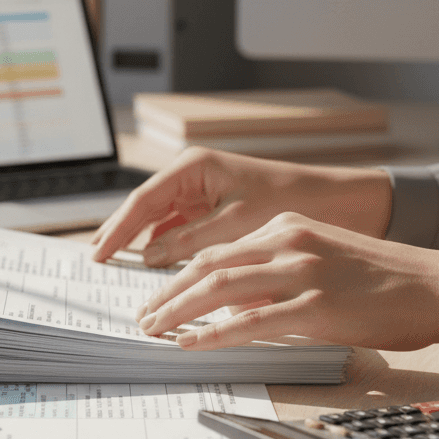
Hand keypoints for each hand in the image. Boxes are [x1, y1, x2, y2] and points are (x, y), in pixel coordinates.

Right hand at [91, 147, 392, 265]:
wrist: (342, 199)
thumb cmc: (292, 199)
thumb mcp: (238, 221)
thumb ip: (191, 239)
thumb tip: (151, 258)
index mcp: (195, 167)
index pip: (143, 200)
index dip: (117, 229)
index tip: (98, 253)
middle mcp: (193, 176)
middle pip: (144, 210)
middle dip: (121, 236)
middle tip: (96, 263)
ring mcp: (202, 194)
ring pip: (160, 222)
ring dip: (143, 246)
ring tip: (118, 271)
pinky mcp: (214, 211)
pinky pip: (180, 231)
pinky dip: (168, 251)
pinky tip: (158, 271)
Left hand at [134, 212, 438, 355]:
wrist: (437, 285)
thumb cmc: (382, 279)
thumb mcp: (319, 257)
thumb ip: (273, 272)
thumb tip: (231, 302)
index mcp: (285, 227)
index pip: (216, 250)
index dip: (178, 275)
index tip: (156, 296)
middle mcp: (287, 241)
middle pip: (207, 265)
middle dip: (166, 293)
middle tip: (143, 316)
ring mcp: (301, 272)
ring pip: (219, 288)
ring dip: (177, 311)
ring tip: (153, 330)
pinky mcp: (317, 307)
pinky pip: (251, 322)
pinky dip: (213, 333)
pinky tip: (191, 344)